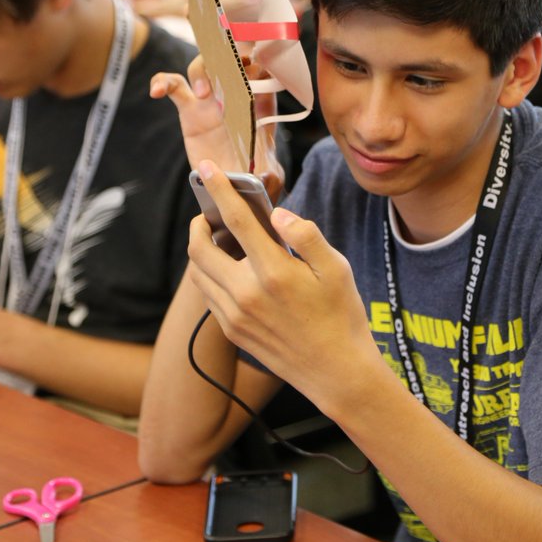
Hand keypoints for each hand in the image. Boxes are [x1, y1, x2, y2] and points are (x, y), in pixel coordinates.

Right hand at [151, 54, 285, 197]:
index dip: (258, 58)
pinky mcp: (190, 108)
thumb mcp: (268, 177)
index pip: (263, 69)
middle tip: (228, 71)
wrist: (231, 186)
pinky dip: (162, 82)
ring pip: (203, 66)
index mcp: (261, 103)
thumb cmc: (257, 175)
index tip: (253, 61)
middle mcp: (236, 95)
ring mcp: (211, 99)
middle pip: (231, 58)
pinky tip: (155, 93)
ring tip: (202, 94)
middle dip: (228, 54)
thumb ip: (269, 175)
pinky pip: (173, 85)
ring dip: (201, 70)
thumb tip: (264, 177)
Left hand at [185, 163, 376, 406]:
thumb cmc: (342, 316)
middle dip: (199, 223)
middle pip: (200, 248)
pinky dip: (212, 276)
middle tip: (211, 213)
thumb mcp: (336, 269)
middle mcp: (246, 295)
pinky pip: (210, 296)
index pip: (236, 220)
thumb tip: (279, 214)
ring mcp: (235, 316)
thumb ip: (306, 236)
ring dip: (202, 251)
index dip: (218, 190)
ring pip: (199, 274)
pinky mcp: (232, 332)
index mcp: (274, 272)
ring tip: (222, 240)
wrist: (336, 372)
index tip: (205, 168)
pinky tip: (233, 271)